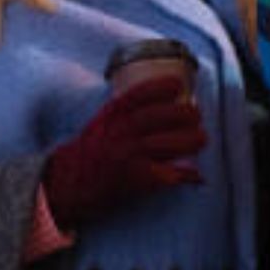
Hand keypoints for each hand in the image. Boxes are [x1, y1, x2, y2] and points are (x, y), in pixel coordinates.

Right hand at [42, 77, 206, 228]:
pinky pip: (167, 174)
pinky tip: (195, 175)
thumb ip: (125, 112)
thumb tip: (162, 105)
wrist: (67, 185)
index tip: (178, 84)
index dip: (161, 87)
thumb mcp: (101, 124)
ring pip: (169, 144)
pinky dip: (184, 175)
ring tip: (202, 139)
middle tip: (197, 115)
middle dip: (185, 114)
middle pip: (160, 117)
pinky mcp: (135, 179)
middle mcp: (120, 132)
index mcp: (110, 116)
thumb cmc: (87, 153)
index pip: (138, 95)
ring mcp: (128, 155)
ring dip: (191, 141)